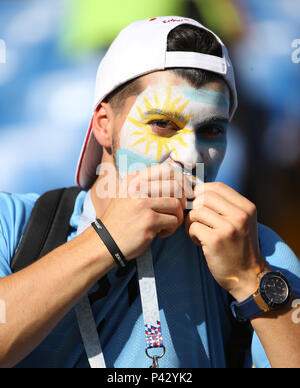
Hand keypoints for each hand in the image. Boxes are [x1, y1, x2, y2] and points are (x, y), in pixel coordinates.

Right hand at [100, 163, 192, 259]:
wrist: (106, 242)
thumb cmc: (121, 220)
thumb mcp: (128, 195)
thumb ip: (147, 185)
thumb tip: (178, 181)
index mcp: (134, 179)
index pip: (166, 169)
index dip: (181, 180)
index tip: (183, 192)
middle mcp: (138, 188)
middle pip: (175, 186)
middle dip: (182, 200)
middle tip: (175, 212)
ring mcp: (143, 204)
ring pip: (176, 205)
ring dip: (176, 217)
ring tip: (166, 224)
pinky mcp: (148, 220)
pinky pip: (173, 221)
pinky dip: (170, 229)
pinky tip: (160, 233)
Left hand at [184, 182, 266, 300]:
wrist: (248, 276)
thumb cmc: (239, 247)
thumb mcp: (241, 222)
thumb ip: (225, 206)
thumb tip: (197, 190)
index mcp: (247, 207)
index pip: (218, 187)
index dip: (202, 191)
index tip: (196, 201)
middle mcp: (240, 215)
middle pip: (204, 197)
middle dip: (194, 207)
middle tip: (195, 219)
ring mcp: (228, 228)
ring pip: (196, 212)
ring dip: (191, 221)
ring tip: (197, 231)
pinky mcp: (215, 241)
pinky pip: (193, 227)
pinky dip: (191, 233)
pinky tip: (199, 241)